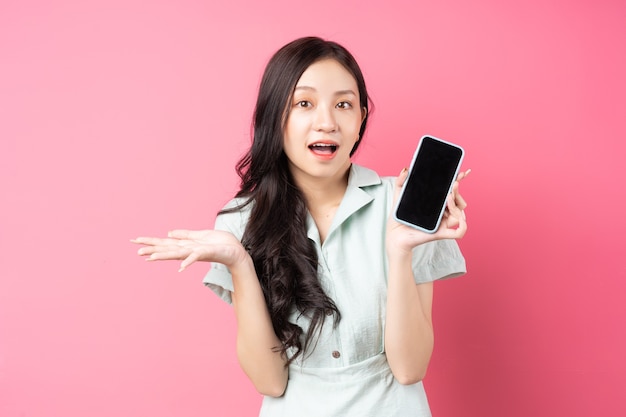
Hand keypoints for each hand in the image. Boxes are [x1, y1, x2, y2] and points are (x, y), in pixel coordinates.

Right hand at [131, 229, 248, 271]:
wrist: (236, 252)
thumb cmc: (220, 244)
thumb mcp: (200, 235)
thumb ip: (185, 235)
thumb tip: (169, 233)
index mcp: (186, 245)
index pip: (165, 243)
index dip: (151, 242)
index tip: (136, 241)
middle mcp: (189, 250)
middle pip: (167, 249)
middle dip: (152, 249)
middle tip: (136, 251)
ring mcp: (196, 252)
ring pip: (177, 253)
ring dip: (164, 255)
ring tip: (150, 257)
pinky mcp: (206, 252)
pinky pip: (195, 256)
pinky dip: (188, 261)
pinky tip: (180, 267)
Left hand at [386, 169, 469, 253]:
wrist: (394, 233)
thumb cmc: (399, 217)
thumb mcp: (399, 195)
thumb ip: (401, 181)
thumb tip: (406, 169)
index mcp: (435, 203)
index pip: (452, 191)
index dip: (459, 181)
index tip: (463, 172)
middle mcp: (441, 212)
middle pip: (459, 201)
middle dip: (458, 191)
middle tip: (453, 183)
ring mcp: (442, 223)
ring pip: (460, 213)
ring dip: (456, 204)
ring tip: (447, 197)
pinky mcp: (441, 233)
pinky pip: (459, 232)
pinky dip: (463, 225)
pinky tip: (458, 216)